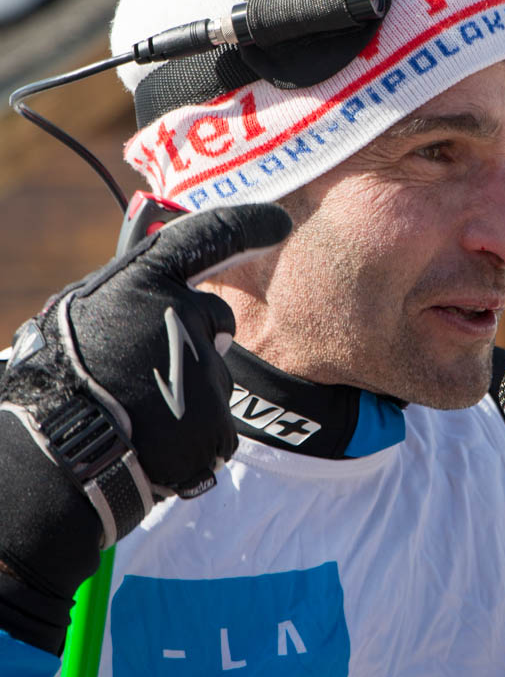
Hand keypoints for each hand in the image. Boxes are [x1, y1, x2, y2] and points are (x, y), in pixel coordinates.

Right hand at [0, 205, 290, 624]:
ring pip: (214, 378)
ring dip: (188, 396)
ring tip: (139, 417)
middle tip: (145, 375)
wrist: (53, 455)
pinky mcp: (216, 422)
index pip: (207, 236)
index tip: (279, 221)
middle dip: (194, 343)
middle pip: (215, 320)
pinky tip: (156, 445)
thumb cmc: (59, 378)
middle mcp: (182, 315)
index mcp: (144, 282)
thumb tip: (171, 295)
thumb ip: (134, 297)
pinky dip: (194, 439)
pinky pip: (218, 426)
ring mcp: (203, 369)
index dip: (247, 225)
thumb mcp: (82, 312)